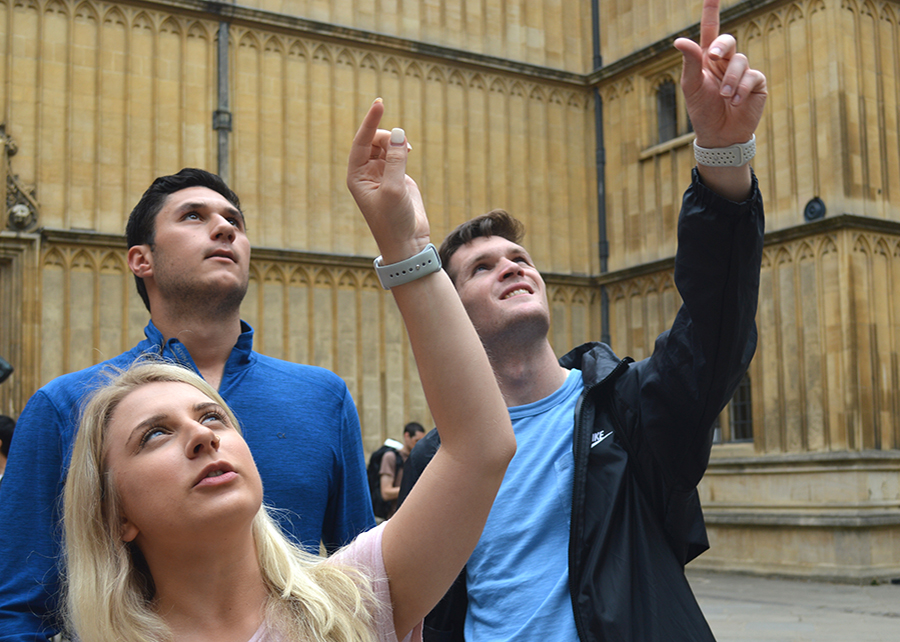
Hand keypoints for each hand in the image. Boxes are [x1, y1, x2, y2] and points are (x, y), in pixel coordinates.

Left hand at [347, 99, 430, 263]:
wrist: (407, 243)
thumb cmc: (394, 221)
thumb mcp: (394, 189)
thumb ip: (395, 160)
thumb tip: (398, 133)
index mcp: (357, 176)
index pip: (361, 141)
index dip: (370, 122)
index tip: (379, 104)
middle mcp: (366, 173)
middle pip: (373, 140)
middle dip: (387, 136)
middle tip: (403, 146)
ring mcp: (382, 174)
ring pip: (386, 145)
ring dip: (396, 142)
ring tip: (408, 150)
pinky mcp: (397, 177)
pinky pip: (397, 153)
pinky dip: (403, 148)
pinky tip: (409, 151)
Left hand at [674, 0, 766, 148]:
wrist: (720, 135)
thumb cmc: (702, 110)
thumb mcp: (692, 86)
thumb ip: (689, 62)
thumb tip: (679, 40)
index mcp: (707, 60)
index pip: (710, 29)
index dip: (712, 9)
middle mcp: (725, 62)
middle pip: (726, 41)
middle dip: (721, 46)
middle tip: (712, 56)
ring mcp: (742, 71)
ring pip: (739, 61)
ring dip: (730, 79)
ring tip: (725, 96)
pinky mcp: (756, 83)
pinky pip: (752, 76)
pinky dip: (742, 89)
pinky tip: (736, 102)